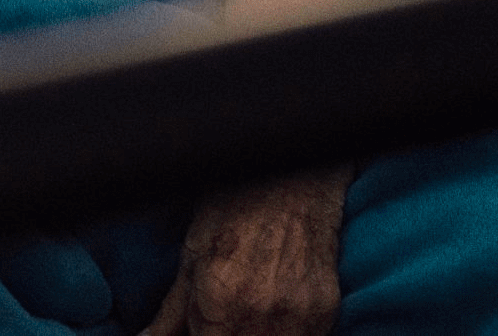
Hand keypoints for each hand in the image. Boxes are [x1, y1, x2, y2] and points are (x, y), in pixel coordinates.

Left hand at [142, 170, 346, 335]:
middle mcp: (262, 314)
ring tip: (243, 317)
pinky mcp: (326, 313)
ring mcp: (299, 317)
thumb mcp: (192, 255)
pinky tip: (270, 315)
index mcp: (221, 299)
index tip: (199, 331)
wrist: (293, 178)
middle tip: (218, 322)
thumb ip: (171, 312)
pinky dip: (284, 335)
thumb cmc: (235, 207)